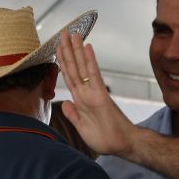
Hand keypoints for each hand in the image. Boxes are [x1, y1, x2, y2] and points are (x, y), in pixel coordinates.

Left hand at [56, 30, 139, 157]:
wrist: (121, 145)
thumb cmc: (105, 138)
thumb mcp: (82, 127)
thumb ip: (73, 115)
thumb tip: (65, 102)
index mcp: (80, 100)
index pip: (69, 77)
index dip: (62, 63)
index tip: (57, 48)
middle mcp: (86, 93)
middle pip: (74, 68)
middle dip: (67, 50)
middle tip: (63, 32)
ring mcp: (93, 92)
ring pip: (82, 67)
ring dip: (76, 50)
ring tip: (73, 33)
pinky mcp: (101, 95)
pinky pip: (94, 75)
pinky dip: (90, 61)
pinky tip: (87, 47)